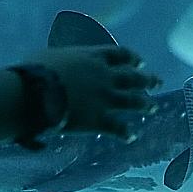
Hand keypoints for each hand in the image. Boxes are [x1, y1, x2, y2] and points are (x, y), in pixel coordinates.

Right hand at [31, 45, 161, 138]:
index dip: (132, 59)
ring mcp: (104, 98)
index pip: (119, 55)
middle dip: (147, 80)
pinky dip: (126, 132)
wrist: (35, 94)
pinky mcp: (98, 120)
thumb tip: (53, 64)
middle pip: (133, 77)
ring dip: (145, 104)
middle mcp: (104, 76)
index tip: (140, 63)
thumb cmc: (34, 72)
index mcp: (92, 57)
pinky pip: (118, 127)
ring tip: (153, 107)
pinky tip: (131, 136)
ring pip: (132, 101)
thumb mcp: (47, 57)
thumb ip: (59, 61)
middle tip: (158, 82)